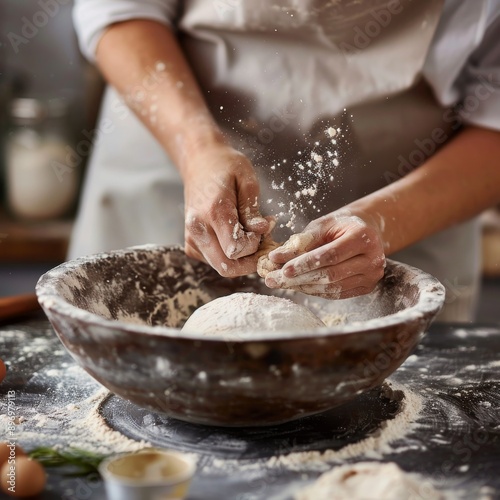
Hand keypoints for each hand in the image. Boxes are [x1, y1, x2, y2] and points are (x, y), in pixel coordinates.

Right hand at [183, 143, 269, 275]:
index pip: (236, 249)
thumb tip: (262, 230)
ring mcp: (192, 239)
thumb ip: (252, 208)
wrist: (198, 162)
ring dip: (241, 260)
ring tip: (250, 236)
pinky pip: (214, 261)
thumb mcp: (246, 178)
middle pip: (227, 267)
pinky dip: (229, 256)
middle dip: (250, 261)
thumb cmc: (225, 166)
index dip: (255, 246)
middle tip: (262, 241)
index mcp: (213, 212)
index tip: (264, 230)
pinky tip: (237, 237)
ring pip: (221, 267)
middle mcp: (198, 230)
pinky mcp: (191, 244)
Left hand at [264, 210, 385, 298]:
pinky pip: (338, 294)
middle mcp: (372, 258)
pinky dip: (316, 292)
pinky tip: (300, 286)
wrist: (366, 230)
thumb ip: (300, 241)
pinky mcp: (368, 287)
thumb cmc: (340, 226)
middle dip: (299, 279)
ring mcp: (372, 275)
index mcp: (362, 236)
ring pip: (333, 288)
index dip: (305, 264)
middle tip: (273, 280)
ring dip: (304, 287)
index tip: (283, 269)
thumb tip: (275, 257)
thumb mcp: (321, 226)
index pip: (330, 255)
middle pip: (331, 274)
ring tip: (283, 283)